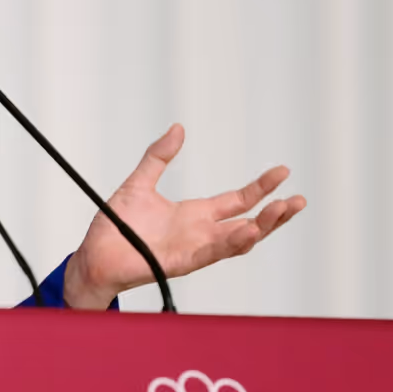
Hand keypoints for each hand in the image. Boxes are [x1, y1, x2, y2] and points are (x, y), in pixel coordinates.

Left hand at [63, 124, 305, 308]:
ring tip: (282, 211)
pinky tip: (248, 231)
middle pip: (249, 223)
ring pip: (238, 241)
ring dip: (261, 228)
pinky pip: (212, 253)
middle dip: (275, 214)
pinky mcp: (181, 263)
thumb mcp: (140, 182)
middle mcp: (201, 233)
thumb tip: (178, 128)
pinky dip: (231, 242)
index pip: (237, 200)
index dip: (260, 188)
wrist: (94, 254)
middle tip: (299, 200)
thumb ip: (159, 157)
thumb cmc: (115, 225)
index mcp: (195, 215)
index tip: (283, 172)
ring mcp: (194, 249)